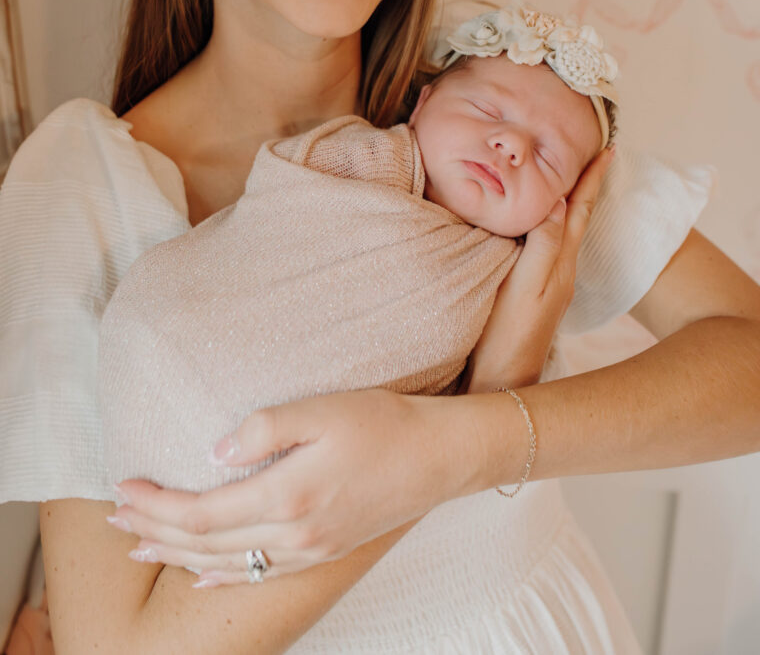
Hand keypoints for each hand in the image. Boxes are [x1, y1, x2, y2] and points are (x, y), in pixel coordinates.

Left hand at [111, 387, 476, 584]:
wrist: (440, 456)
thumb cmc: (383, 423)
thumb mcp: (322, 408)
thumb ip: (265, 427)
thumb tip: (215, 452)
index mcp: (287, 495)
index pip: (201, 512)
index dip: (156, 504)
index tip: (123, 485)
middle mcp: (294, 534)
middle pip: (205, 544)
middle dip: (154, 531)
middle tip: (114, 516)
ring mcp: (310, 550)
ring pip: (226, 564)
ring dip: (177, 555)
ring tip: (140, 546)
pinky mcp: (323, 551)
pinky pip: (260, 576)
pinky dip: (220, 576)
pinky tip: (200, 576)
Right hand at [463, 146, 614, 392]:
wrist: (501, 385)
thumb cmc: (507, 336)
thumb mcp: (524, 287)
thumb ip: (542, 244)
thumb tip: (557, 201)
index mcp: (560, 264)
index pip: (579, 210)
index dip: (591, 179)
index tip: (605, 148)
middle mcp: (560, 271)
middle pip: (576, 217)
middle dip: (584, 185)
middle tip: (592, 154)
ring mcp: (549, 283)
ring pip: (563, 231)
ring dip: (568, 202)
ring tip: (568, 180)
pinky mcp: (534, 293)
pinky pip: (548, 245)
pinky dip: (549, 223)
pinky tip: (538, 224)